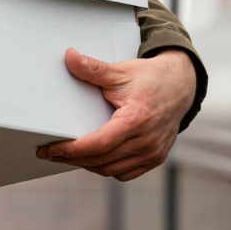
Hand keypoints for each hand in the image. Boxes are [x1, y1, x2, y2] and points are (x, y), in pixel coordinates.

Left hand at [35, 46, 196, 181]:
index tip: (51, 148)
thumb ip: (93, 68)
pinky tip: (91, 160)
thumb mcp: (120, 71)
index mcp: (137, 120)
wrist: (181, 86)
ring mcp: (153, 153)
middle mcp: (147, 141)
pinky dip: (107, 168)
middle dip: (72, 159)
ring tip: (66, 157)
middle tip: (49, 153)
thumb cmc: (150, 78)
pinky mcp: (156, 158)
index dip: (73, 149)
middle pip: (102, 160)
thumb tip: (69, 56)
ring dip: (87, 165)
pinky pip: (126, 173)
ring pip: (112, 170)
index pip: (100, 144)